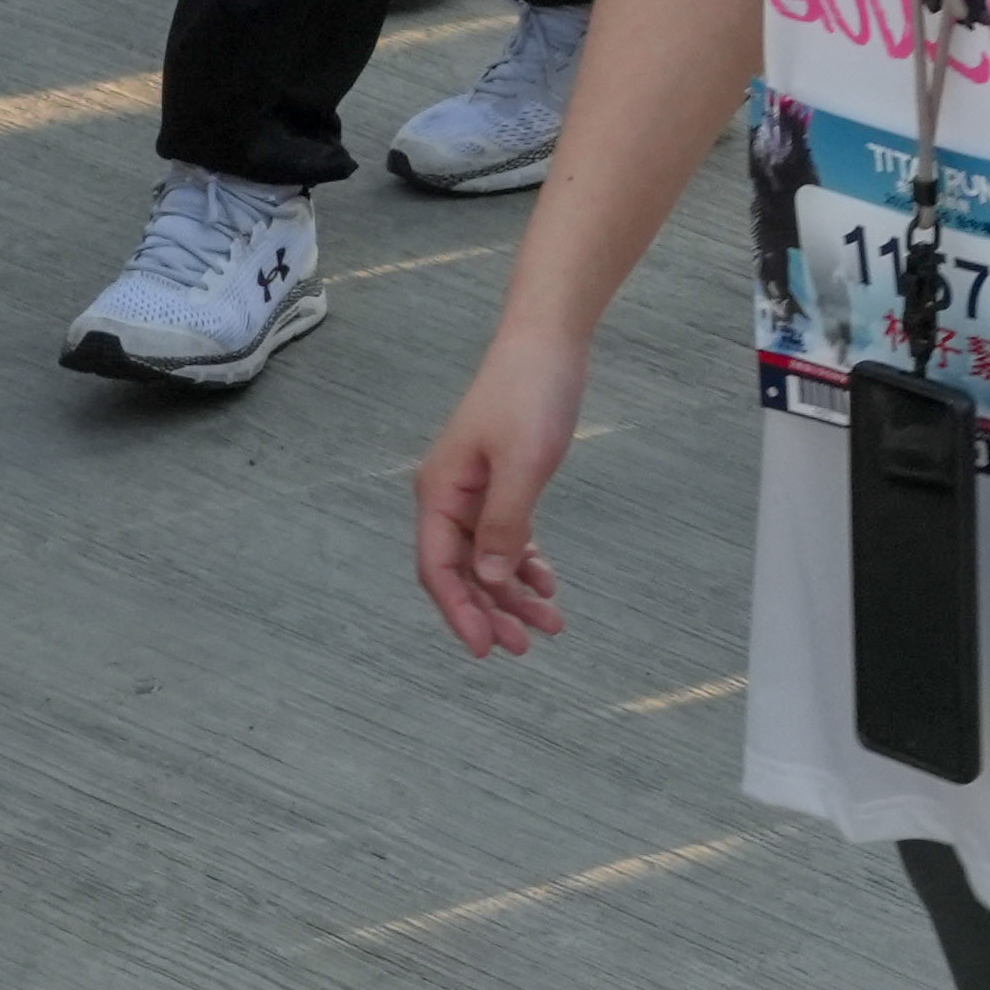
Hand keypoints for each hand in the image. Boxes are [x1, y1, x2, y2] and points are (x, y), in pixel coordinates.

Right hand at [411, 331, 591, 657]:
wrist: (549, 340)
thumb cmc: (531, 395)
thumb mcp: (523, 464)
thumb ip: (504, 525)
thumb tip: (488, 581)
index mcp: (440, 493)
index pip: (439, 569)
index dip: (460, 612)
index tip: (485, 650)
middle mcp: (448, 496)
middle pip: (462, 570)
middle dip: (491, 610)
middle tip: (528, 645)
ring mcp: (474, 488)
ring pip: (487, 557)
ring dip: (513, 591)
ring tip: (550, 622)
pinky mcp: (501, 478)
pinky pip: (505, 534)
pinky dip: (524, 560)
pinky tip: (546, 581)